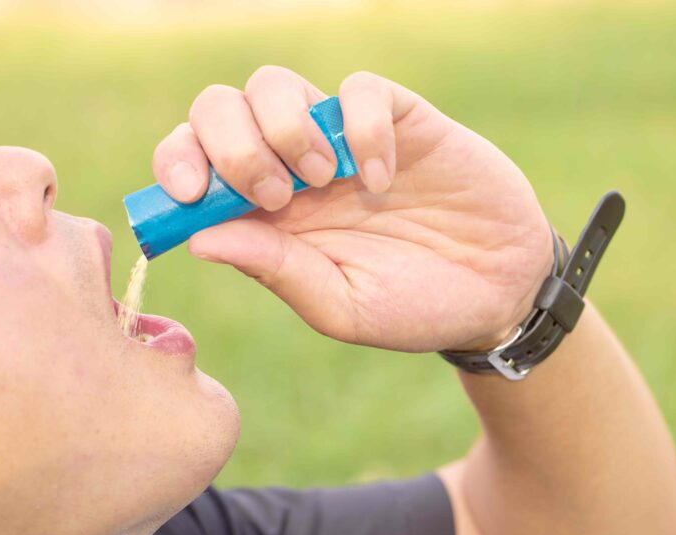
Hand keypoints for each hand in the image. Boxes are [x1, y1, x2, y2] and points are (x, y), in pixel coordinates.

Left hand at [152, 66, 553, 352]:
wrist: (499, 293)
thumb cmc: (414, 308)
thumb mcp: (341, 306)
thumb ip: (276, 271)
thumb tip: (199, 239)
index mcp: (265, 218)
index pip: (194, 165)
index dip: (177, 164)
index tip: (190, 193)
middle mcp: (292, 169)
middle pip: (220, 109)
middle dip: (231, 144)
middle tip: (275, 195)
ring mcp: (342, 140)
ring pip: (275, 85)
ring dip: (284, 127)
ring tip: (325, 180)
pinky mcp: (398, 120)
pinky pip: (359, 88)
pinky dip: (360, 124)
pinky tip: (381, 176)